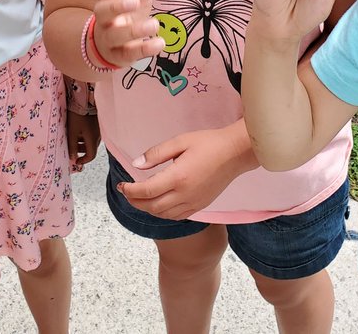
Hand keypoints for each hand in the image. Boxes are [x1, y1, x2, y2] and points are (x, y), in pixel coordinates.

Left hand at [66, 111, 99, 172]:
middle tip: (72, 149)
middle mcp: (98, 136)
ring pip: (91, 141)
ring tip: (73, 139)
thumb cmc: (77, 116)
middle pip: (91, 148)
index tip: (76, 161)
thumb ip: (72, 146)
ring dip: (83, 143)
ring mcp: (98, 129)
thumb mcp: (72, 131)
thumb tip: (73, 158)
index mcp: (93, 139)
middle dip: (81, 151)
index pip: (91, 156)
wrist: (85, 99)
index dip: (83, 160)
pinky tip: (78, 131)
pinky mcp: (97, 124)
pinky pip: (92, 134)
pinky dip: (85, 136)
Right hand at [90, 0, 167, 68]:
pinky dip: (143, 50)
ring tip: (155, 24)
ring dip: (134, 30)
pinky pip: (127, 55)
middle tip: (134, 1)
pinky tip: (160, 44)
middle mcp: (104, 18)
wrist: (113, 44)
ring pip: (115, 35)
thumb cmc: (128, 10)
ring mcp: (109, 38)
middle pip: (101, 11)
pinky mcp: (119, 55)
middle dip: (116, 6)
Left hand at [118, 125, 255, 219]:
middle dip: (135, 202)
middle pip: (152, 207)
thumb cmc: (209, 143)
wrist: (235, 153)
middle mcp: (185, 194)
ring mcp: (194, 202)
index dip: (130, 190)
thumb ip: (157, 153)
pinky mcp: (201, 206)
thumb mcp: (180, 141)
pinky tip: (160, 203)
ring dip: (148, 209)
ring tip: (140, 198)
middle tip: (127, 192)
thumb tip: (136, 164)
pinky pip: (177, 216)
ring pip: (163, 215)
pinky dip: (163, 213)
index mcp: (178, 177)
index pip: (147, 190)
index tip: (121, 185)